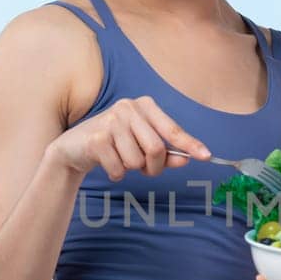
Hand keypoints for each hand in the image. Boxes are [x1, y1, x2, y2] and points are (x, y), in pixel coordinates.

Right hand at [47, 95, 209, 179]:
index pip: (172, 129)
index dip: (190, 145)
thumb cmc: (114, 145)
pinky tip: (106, 163)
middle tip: (146, 171)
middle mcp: (129, 107)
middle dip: (154, 167)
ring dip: (131, 170)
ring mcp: (111, 120)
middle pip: (157, 149)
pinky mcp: (97, 137)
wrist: (73, 148)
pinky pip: (119, 168)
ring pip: (137, 161)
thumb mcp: (141, 146)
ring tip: (120, 160)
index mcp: (145, 105)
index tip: (207, 156)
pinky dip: (116, 173)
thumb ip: (165, 152)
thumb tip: (186, 159)